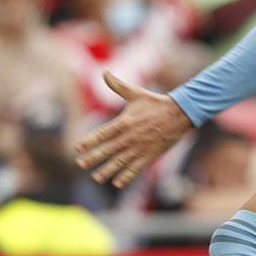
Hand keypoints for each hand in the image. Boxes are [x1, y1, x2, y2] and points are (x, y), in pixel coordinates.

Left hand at [74, 71, 191, 188]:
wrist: (179, 114)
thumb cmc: (154, 102)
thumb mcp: (134, 93)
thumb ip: (117, 85)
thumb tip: (104, 71)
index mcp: (124, 122)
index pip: (102, 134)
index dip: (89, 141)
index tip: (77, 148)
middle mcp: (129, 137)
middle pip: (107, 150)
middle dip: (93, 158)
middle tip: (80, 164)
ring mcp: (140, 148)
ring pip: (120, 162)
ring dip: (107, 171)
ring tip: (95, 178)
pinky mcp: (150, 156)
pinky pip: (136, 169)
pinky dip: (127, 176)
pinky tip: (117, 183)